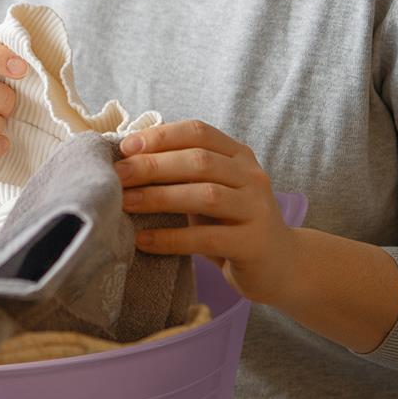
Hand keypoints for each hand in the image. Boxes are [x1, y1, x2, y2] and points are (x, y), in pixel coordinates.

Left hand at [112, 118, 298, 305]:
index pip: (198, 133)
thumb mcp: (210, 189)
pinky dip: (172, 238)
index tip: (125, 146)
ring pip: (205, 195)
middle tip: (117, 176)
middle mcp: (252, 176)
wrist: (280, 266)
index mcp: (239, 156)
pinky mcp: (254, 243)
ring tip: (124, 204)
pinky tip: (144, 240)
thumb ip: (182, 173)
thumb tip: (125, 160)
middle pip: (199, 161)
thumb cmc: (231, 224)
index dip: (161, 136)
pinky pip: (207, 238)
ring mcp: (257, 209)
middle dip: (152, 166)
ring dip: (159, 197)